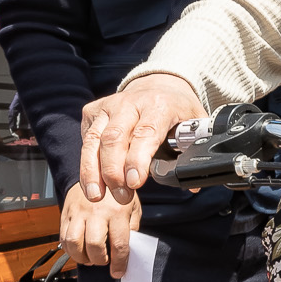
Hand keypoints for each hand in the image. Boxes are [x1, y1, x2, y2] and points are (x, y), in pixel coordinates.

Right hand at [59, 182, 139, 270]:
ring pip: (74, 243)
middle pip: (94, 245)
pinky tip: (79, 250)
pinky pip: (63, 237)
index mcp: (117, 211)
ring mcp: (79, 212)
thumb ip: (132, 228)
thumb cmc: (116, 194)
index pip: (119, 244)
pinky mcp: (66, 214)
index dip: (119, 263)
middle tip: (103, 260)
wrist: (94, 173)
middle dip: (99, 260)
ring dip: (81, 257)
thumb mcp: (133, 207)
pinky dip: (70, 249)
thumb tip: (129, 251)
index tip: (118, 272)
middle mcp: (96, 212)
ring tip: (89, 258)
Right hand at [78, 74, 203, 199]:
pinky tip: (92, 183)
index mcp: (159, 105)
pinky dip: (87, 164)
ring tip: (97, 196)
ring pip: (94, 140)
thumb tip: (192, 184)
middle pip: (114, 138)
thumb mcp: (194, 123)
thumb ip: (193, 150)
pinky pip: (86, 140)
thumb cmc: (176, 109)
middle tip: (121, 196)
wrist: (157, 85)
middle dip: (114, 172)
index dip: (138, 159)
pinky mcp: (93, 111)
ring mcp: (108, 105)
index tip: (135, 182)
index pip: (145, 133)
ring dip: (93, 172)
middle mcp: (130, 102)